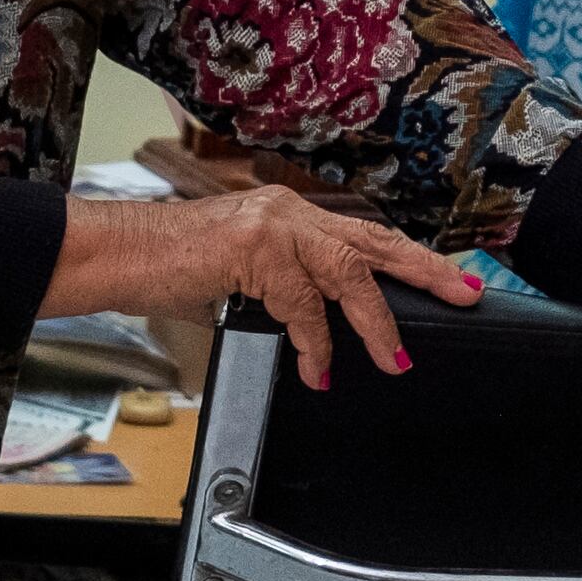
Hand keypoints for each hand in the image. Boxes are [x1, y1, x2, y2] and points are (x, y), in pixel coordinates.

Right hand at [47, 186, 481, 392]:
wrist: (115, 252)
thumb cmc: (168, 267)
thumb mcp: (238, 273)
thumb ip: (283, 290)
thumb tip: (321, 330)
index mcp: (287, 214)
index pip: (362, 233)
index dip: (408, 257)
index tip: (449, 279)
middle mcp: (286, 211)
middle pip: (373, 240)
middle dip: (425, 270)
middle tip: (466, 292)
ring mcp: (271, 225)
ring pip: (347, 270)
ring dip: (374, 320)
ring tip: (392, 358)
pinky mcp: (252, 248)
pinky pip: (300, 304)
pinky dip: (315, 342)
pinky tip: (318, 369)